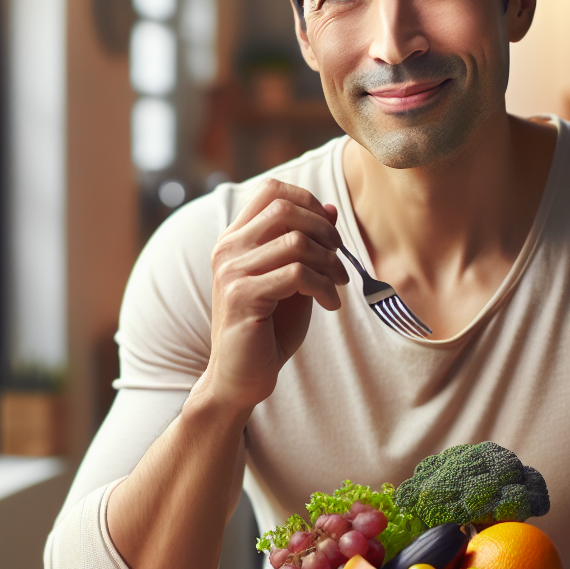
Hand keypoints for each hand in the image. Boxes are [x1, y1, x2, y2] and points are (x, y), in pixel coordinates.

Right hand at [203, 178, 348, 412]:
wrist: (241, 377)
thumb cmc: (269, 329)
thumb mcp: (292, 279)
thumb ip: (305, 245)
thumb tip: (330, 208)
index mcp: (236, 239)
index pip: (272, 191)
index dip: (308, 201)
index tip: (329, 232)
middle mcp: (228, 249)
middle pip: (286, 210)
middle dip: (325, 232)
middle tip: (341, 260)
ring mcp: (231, 271)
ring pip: (296, 242)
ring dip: (329, 263)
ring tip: (338, 285)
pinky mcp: (242, 296)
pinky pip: (296, 274)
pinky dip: (323, 287)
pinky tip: (329, 305)